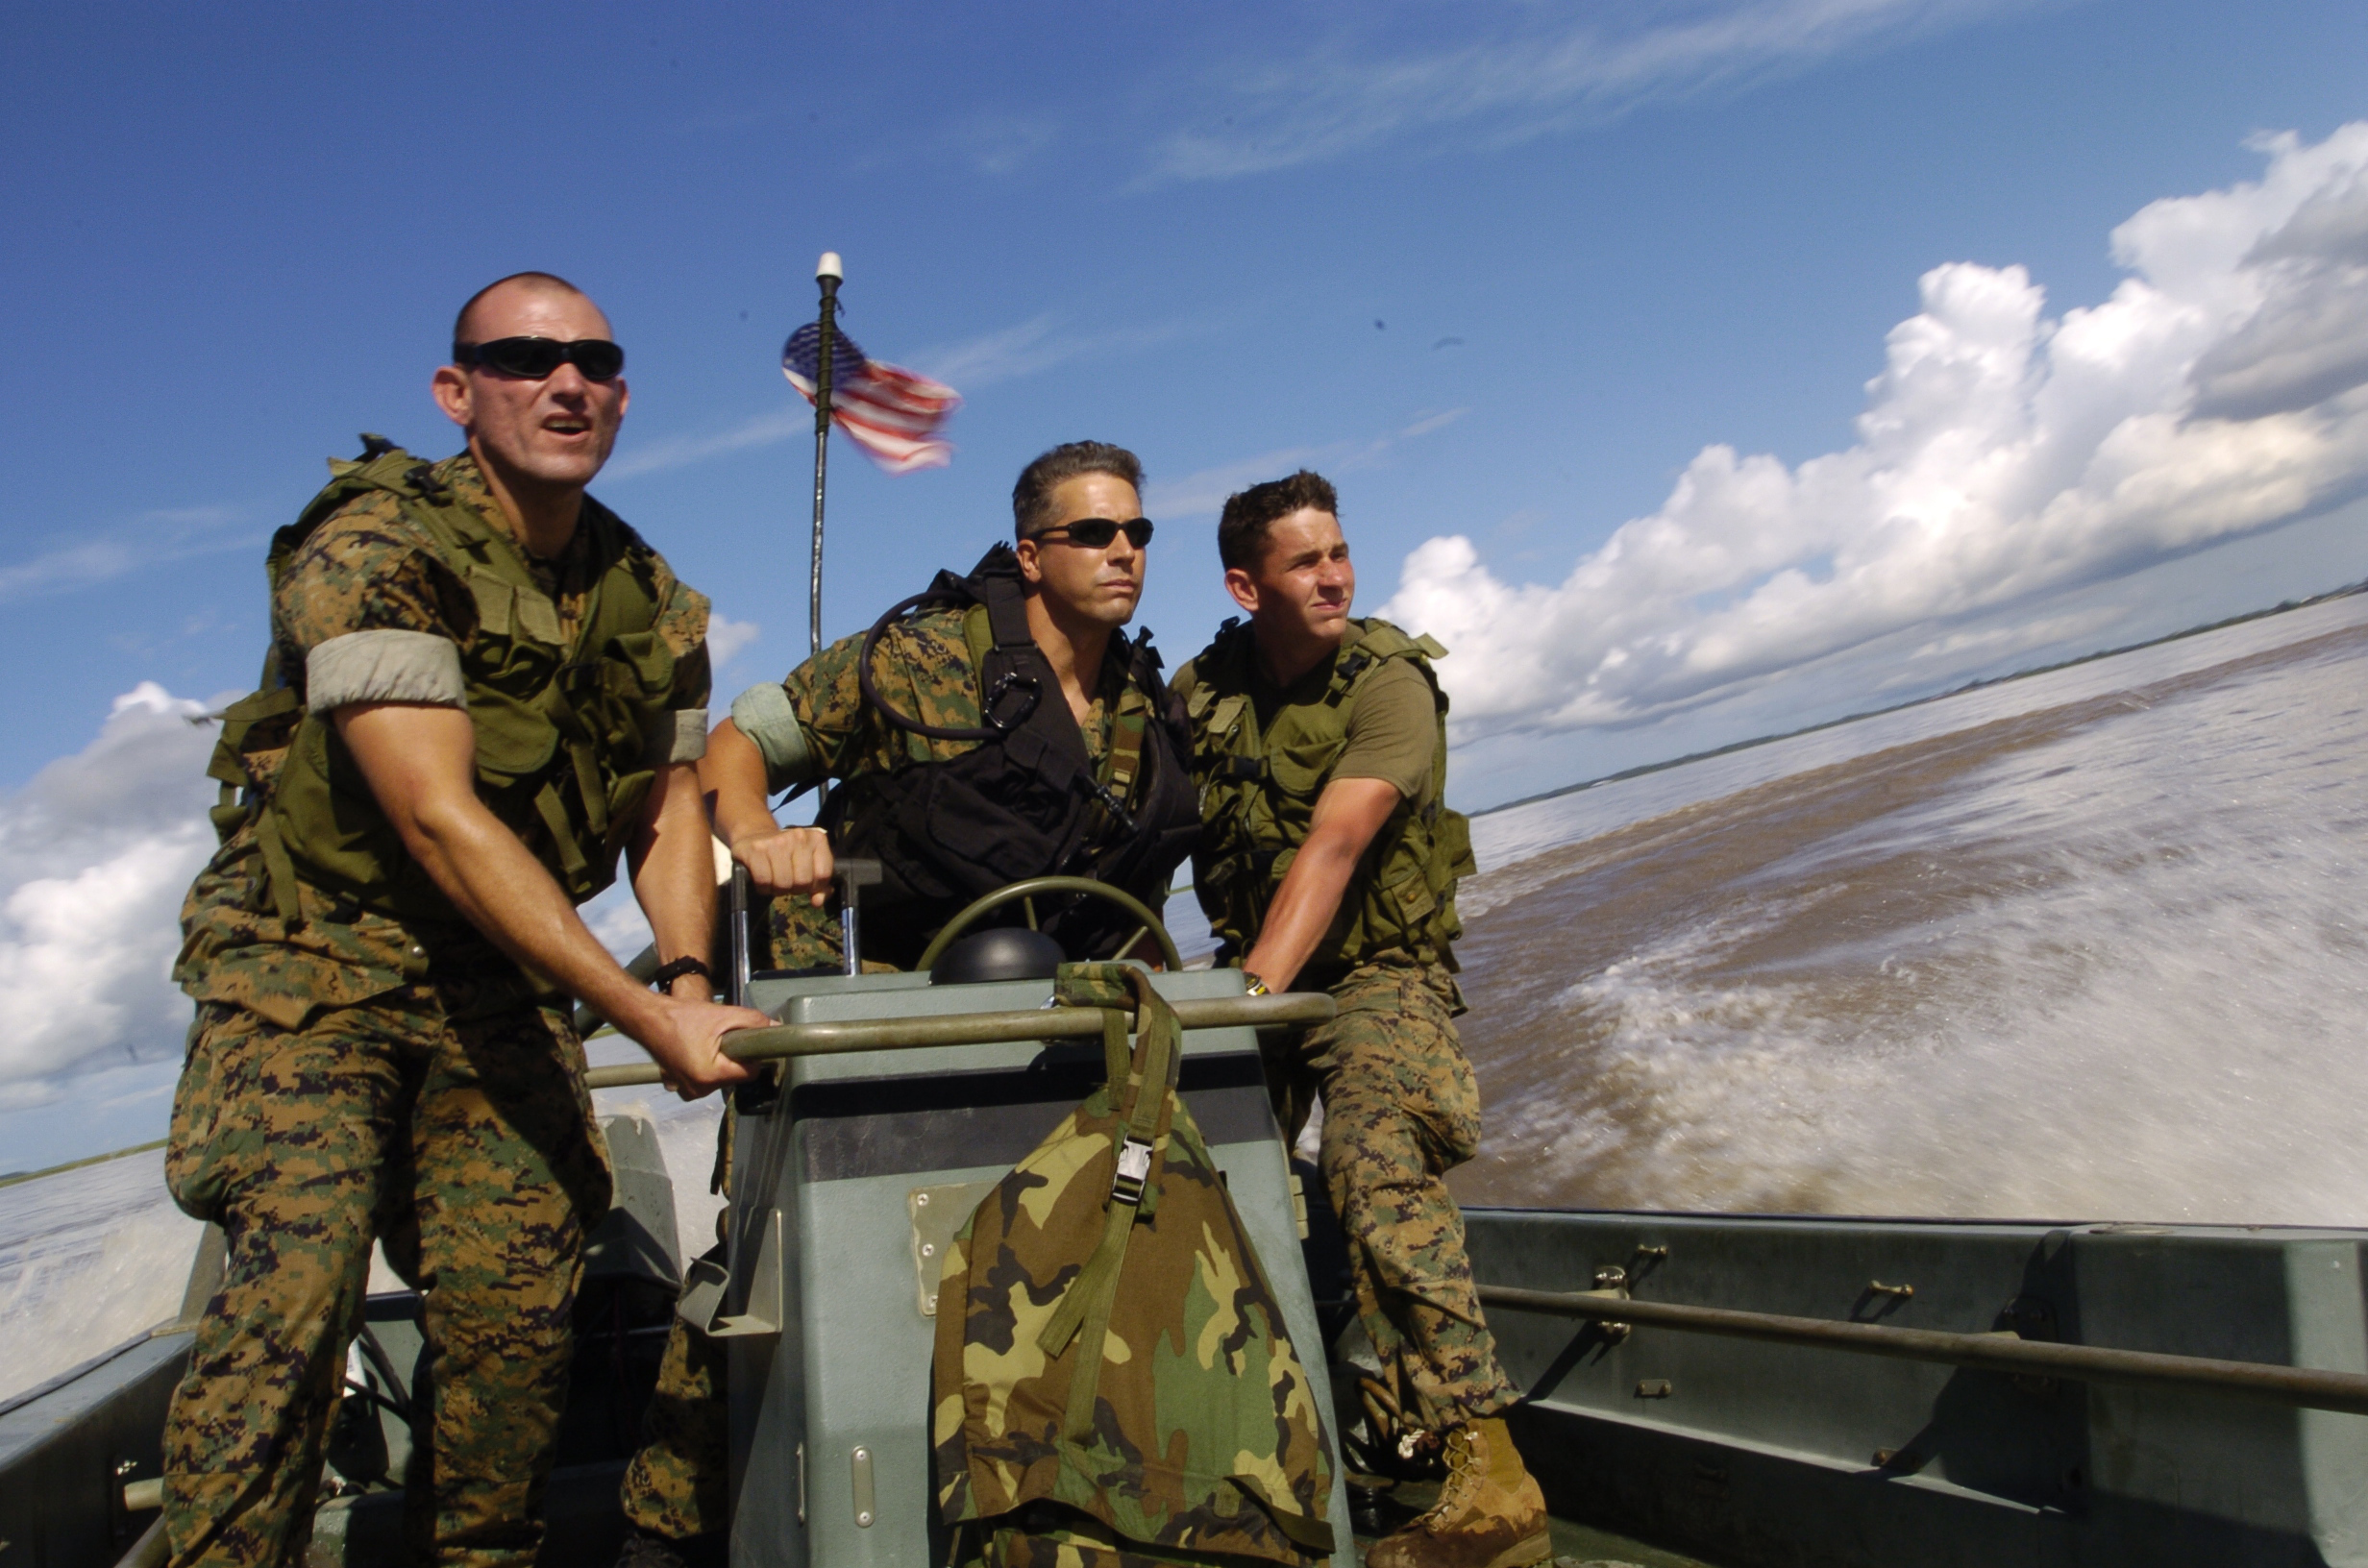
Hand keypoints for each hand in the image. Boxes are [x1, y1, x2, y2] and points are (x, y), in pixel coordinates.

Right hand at [638, 995, 767, 1099]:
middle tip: (721, 1038)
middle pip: (735, 1077)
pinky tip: (698, 1051)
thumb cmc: (682, 1017)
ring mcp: (688, 1091)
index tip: (745, 1042)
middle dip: (734, 1058)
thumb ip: (754, 1022)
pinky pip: (706, 1081)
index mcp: (710, 1075)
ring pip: (721, 1079)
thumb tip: (777, 1029)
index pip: (749, 1073)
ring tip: (707, 1043)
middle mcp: (698, 1089)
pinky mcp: (682, 1088)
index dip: (752, 1056)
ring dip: (720, 1063)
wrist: (649, 1019)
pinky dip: (707, 1067)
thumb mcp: (724, 1015)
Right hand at [731, 826, 834, 904]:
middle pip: (803, 881)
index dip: (814, 887)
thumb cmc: (786, 855)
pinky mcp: (756, 849)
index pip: (823, 875)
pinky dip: (763, 888)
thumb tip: (818, 902)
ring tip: (775, 881)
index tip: (805, 883)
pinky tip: (763, 881)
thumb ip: (819, 886)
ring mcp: (776, 841)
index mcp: (817, 839)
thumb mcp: (808, 865)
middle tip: (787, 881)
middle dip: (794, 889)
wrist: (755, 836)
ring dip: (778, 890)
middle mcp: (798, 836)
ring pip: (783, 883)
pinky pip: (764, 881)